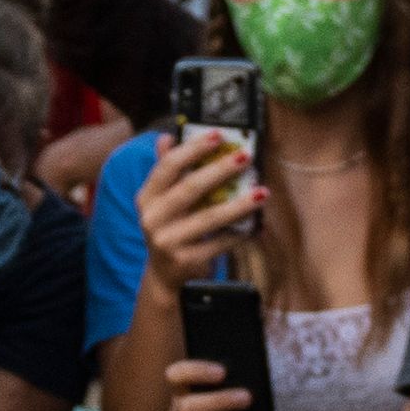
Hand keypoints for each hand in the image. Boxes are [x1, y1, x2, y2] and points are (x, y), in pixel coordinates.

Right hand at [134, 125, 259, 292]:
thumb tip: (166, 137)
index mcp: (147, 198)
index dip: (192, 149)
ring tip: (262, 192)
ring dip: (239, 204)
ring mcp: (168, 242)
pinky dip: (240, 233)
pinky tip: (256, 224)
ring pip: (209, 218)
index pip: (167, 167)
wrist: (165, 275)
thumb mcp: (162, 201)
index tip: (218, 135)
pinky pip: (219, 242)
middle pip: (190, 189)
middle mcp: (152, 219)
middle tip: (246, 156)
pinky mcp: (186, 261)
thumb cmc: (171, 228)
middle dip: (220, 170)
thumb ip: (166, 170)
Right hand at [162, 355, 253, 410]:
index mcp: (186, 389)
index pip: (177, 374)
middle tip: (247, 398)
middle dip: (218, 401)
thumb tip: (250, 364)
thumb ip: (242, 373)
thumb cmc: (243, 404)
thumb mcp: (245, 384)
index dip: (195, 372)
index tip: (223, 373)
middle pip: (186, 406)